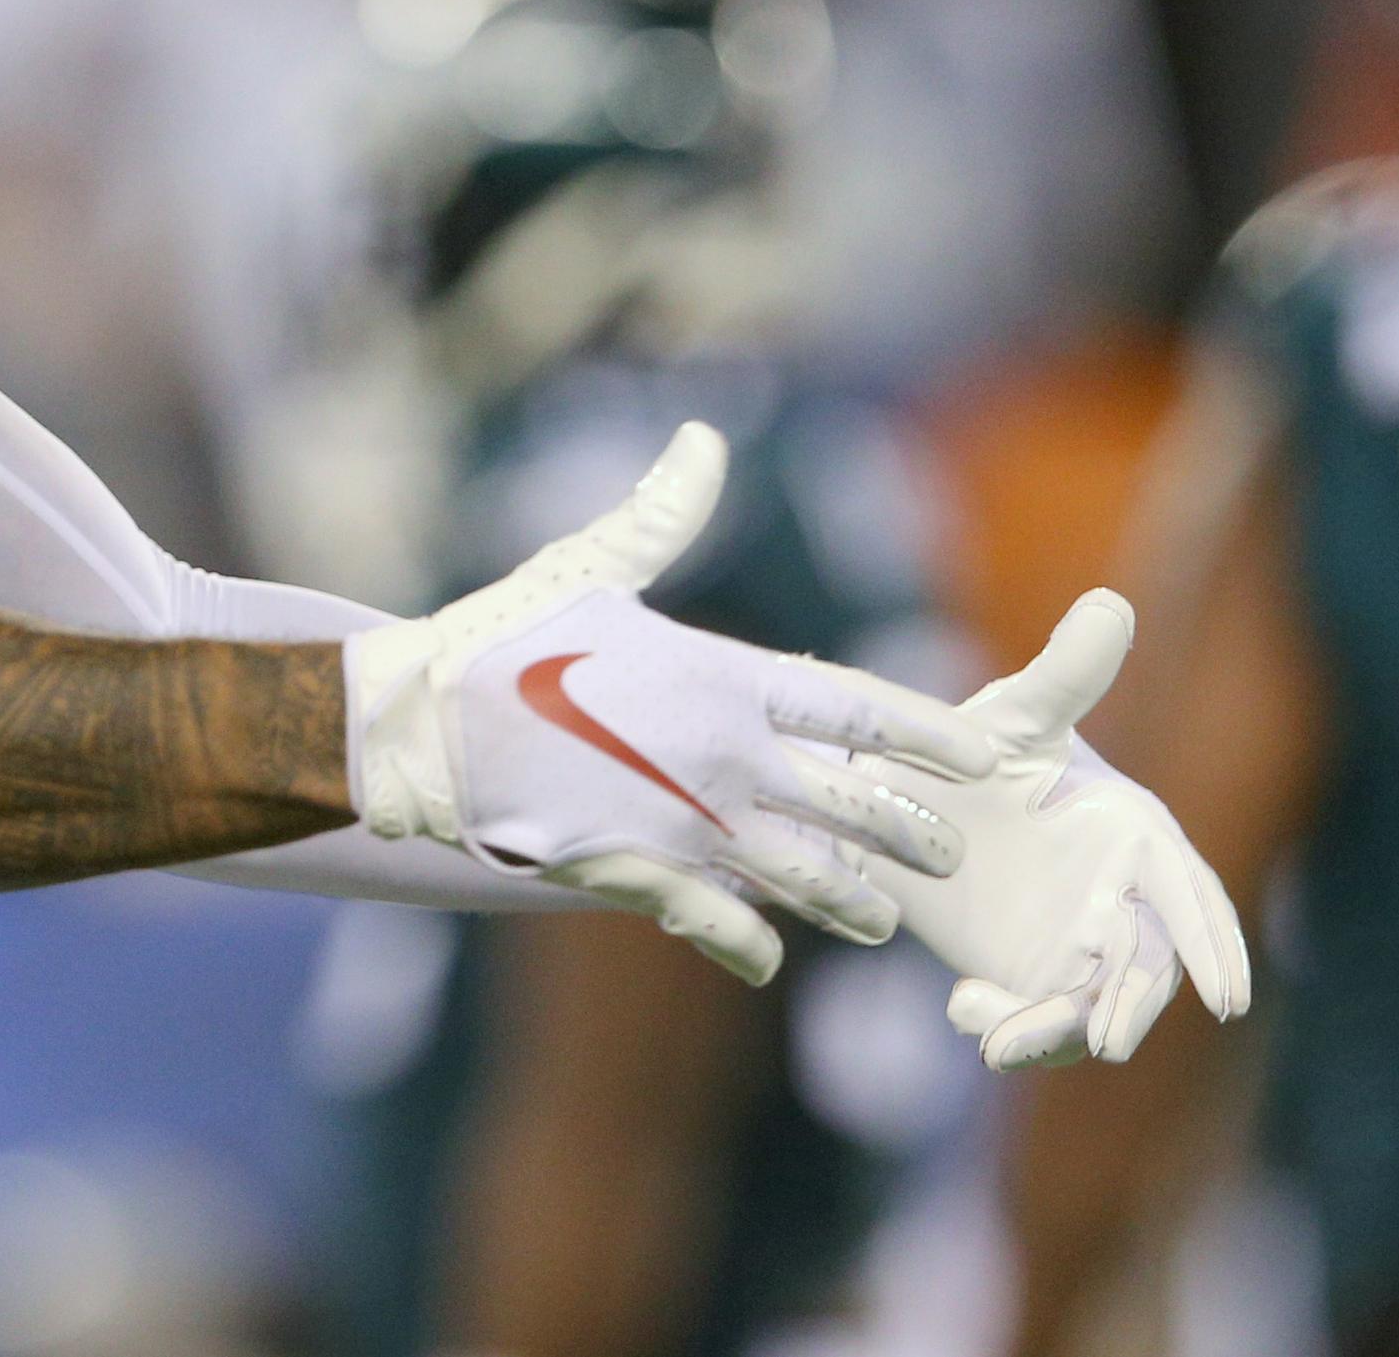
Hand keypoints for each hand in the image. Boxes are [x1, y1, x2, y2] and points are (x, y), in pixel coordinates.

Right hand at [347, 423, 998, 984]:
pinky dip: (745, 944)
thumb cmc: (505, 637)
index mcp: (723, 679)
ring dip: (848, 900)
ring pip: (800, 875)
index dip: (923, 733)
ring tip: (883, 922)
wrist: (421, 726)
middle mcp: (723, 757)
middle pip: (850, 804)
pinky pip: (714, 921)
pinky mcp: (637, 874)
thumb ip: (663, 514)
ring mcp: (686, 825)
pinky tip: (767, 961)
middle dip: (906, 831)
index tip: (977, 756)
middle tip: (950, 854)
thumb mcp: (590, 567)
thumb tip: (703, 437)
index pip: (854, 709)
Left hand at [858, 591, 1251, 1067]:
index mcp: (1135, 836)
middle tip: (1104, 1039)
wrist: (891, 795)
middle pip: (1147, 968)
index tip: (1228, 998)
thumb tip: (1111, 602)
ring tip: (997, 1037)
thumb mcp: (1011, 713)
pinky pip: (1034, 1023)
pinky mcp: (1026, 980)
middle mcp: (1118, 899)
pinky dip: (1009, 1029)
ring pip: (1090, 1009)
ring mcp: (1074, 947)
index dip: (1213, 945)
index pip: (1188, 896)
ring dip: (1055, 1032)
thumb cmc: (967, 744)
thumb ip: (1064, 674)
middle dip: (1131, 1006)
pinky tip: (963, 1010)